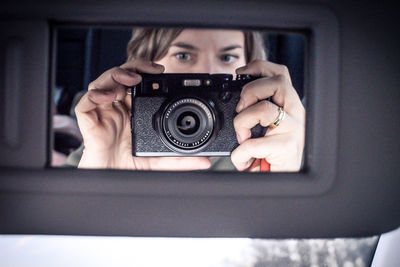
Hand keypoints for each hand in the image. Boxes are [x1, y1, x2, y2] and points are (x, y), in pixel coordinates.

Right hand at [75, 59, 210, 169]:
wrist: (111, 180)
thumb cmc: (129, 167)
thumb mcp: (159, 162)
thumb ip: (180, 160)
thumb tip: (205, 161)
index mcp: (132, 112)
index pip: (137, 85)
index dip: (145, 73)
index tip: (161, 71)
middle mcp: (117, 109)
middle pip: (120, 78)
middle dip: (133, 68)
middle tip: (149, 69)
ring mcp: (103, 113)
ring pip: (102, 84)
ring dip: (115, 76)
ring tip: (130, 80)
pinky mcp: (89, 122)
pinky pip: (85, 103)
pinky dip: (95, 95)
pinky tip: (107, 97)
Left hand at [231, 60, 304, 171]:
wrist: (285, 181)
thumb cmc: (273, 155)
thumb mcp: (267, 129)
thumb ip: (258, 112)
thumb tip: (238, 102)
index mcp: (289, 106)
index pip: (280, 74)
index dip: (259, 67)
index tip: (240, 72)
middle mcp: (295, 114)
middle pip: (277, 82)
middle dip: (250, 91)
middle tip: (240, 109)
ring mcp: (294, 129)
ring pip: (264, 109)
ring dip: (242, 123)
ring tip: (242, 138)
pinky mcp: (287, 147)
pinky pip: (253, 143)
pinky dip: (240, 154)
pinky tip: (244, 160)